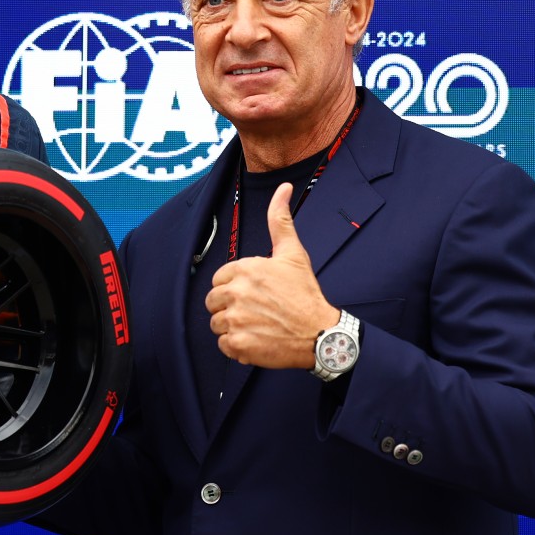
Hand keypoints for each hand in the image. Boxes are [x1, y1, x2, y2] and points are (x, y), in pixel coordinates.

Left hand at [204, 182, 339, 367]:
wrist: (321, 334)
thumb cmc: (305, 294)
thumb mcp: (292, 253)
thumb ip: (280, 220)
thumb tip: (283, 188)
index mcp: (244, 269)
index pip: (219, 279)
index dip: (235, 287)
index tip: (255, 294)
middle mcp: (237, 293)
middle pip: (214, 302)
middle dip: (230, 307)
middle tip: (256, 311)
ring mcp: (236, 320)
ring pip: (217, 324)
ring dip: (233, 327)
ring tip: (258, 325)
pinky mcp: (238, 344)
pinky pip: (223, 345)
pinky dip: (237, 347)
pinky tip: (257, 340)